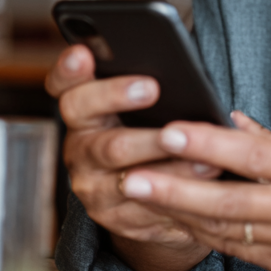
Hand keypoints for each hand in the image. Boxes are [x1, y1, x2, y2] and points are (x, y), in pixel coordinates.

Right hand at [45, 45, 215, 270]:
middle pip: (87, 119)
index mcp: (83, 112)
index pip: (64, 86)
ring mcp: (92, 184)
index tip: (84, 53)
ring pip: (123, 167)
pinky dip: (180, 191)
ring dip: (164, 156)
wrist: (151, 198)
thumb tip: (178, 63)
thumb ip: (151, 85)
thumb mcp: (147, 109)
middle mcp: (79, 146)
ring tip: (200, 144)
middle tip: (152, 87)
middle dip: (118, 97)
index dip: (69, 69)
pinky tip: (207, 177)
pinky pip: (147, 204)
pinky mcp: (113, 217)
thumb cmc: (156, 133)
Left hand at [118, 114, 270, 270]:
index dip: (209, 144)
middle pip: (227, 200)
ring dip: (177, 215)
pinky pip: (234, 248)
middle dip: (174, 190)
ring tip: (139, 198)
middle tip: (134, 178)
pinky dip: (202, 236)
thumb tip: (234, 123)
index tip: (172, 132)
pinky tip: (175, 225)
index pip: (253, 155)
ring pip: (222, 229)